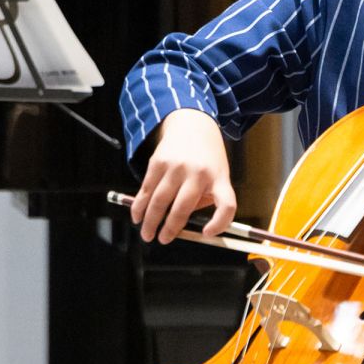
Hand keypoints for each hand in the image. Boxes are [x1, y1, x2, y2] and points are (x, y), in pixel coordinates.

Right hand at [129, 108, 236, 243]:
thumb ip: (205, 198)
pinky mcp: (158, 162)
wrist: (192, 123)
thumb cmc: (207, 156)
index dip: (219, 223)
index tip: (207, 233)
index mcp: (219, 178)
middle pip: (182, 209)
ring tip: (147, 234)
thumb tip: (182, 225)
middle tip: (162, 240)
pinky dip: (140, 206)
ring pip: (159, 201)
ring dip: (150, 222)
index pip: (226, 205)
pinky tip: (137, 215)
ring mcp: (176, 167)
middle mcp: (198, 173)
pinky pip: (146, 189)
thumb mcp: (218, 174)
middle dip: (169, 229)